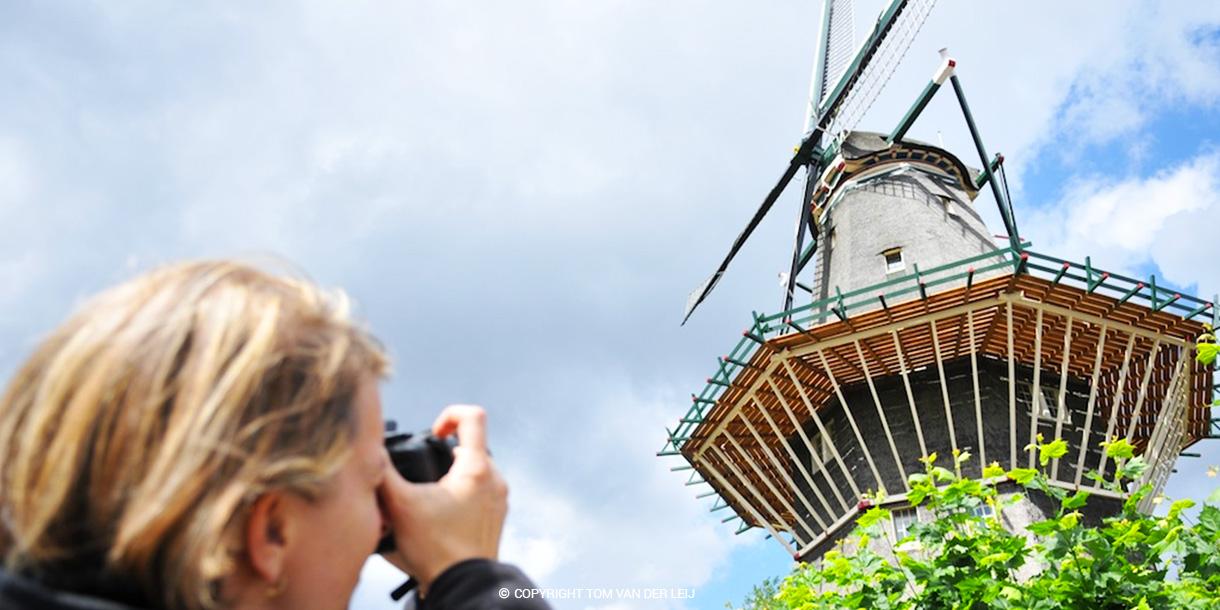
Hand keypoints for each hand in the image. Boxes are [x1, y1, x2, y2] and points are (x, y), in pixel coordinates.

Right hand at [379, 405, 507, 595]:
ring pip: (473, 471)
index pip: (472, 416)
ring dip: (450, 477)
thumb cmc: (436, 549)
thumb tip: (371, 452)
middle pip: (470, 447)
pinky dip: (459, 495)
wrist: (462, 585)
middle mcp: (494, 479)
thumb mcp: (400, 506)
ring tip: (427, 497)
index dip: (449, 415)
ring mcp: (498, 499)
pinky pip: (479, 493)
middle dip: (442, 455)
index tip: (433, 435)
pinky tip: (438, 514)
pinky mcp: (495, 517)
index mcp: (476, 468)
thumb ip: (383, 473)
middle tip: (421, 474)